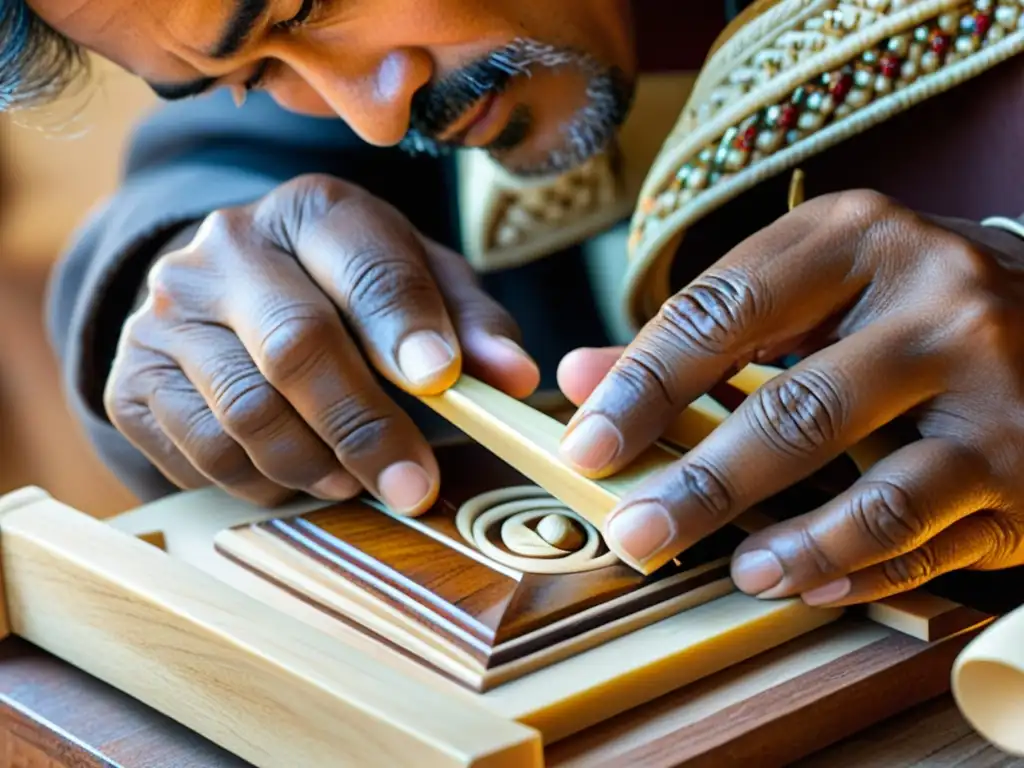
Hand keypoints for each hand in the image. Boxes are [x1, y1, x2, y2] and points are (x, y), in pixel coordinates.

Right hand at [105, 174, 538, 511]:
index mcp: (312, 211)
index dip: (405, 326)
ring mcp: (167, 313)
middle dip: (365, 425)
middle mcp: (227, 249)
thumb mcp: (417, 281)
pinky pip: (202, 453)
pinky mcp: (132, 378)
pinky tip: (298, 474)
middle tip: (413, 484)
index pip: (364, 265)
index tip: (443, 381)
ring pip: (247, 413)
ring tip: (354, 480)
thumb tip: (513, 378)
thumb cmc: (343, 289)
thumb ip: (471, 322)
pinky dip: (262, 482)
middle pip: (297, 345)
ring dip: (316, 464)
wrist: (226, 293)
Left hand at [558, 189, 1023, 605]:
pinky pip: (926, 539)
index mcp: (857, 238)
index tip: (586, 446)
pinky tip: (804, 583)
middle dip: (699, 484)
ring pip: (872, 492)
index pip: (721, 312)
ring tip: (732, 571)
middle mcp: (937, 301)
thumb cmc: (908, 304)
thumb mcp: (813, 291)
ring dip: (787, 546)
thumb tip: (581, 379)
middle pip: (791, 408)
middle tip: (633, 531)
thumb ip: (697, 336)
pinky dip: (855, 571)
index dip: (642, 385)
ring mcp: (993, 387)